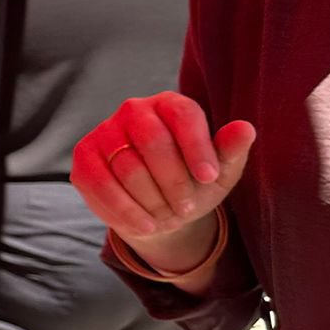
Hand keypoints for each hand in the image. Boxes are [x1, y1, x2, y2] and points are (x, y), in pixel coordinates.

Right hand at [72, 92, 255, 269]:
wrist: (159, 208)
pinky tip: (146, 225)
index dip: (197, 147)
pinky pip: (101, 184)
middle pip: (152, 140)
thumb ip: (231, 150)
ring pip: (127, 166)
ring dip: (152, 200)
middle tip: (187, 208)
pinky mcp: (84, 156)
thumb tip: (245, 129)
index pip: (183, 115)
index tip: (209, 178)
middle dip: (173, 181)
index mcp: (170, 104)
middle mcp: (134, 109)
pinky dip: (125, 210)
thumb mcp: (220, 172)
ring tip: (167, 217)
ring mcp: (105, 131)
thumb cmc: (192, 183)